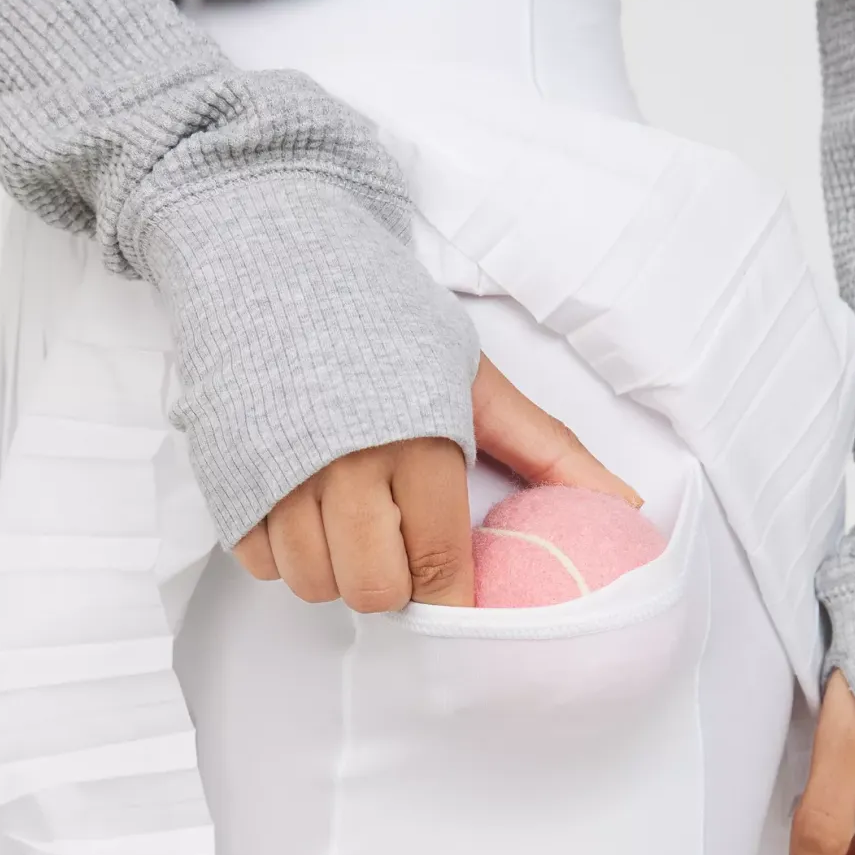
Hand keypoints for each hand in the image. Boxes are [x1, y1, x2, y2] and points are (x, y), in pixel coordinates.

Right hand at [233, 353, 640, 610]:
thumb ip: (549, 450)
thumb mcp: (478, 379)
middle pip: (375, 592)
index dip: (454, 595)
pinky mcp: (227, 477)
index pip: (442, 568)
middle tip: (404, 542)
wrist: (278, 259)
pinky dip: (287, 552)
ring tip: (355, 519)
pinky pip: (261, 563)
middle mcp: (343, 469)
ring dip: (341, 570)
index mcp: (418, 445)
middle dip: (398, 583)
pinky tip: (306, 509)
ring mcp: (276, 476)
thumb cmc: (386, 320)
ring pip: (314, 584)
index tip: (460, 590)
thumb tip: (627, 506)